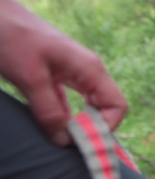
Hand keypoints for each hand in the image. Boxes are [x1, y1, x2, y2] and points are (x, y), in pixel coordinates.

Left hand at [0, 0, 126, 145]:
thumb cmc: (12, 36)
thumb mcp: (30, 78)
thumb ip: (49, 111)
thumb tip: (65, 141)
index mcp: (90, 69)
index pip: (117, 106)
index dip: (105, 127)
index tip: (81, 140)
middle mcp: (88, 72)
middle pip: (106, 108)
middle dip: (92, 128)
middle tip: (69, 141)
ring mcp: (73, 73)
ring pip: (88, 107)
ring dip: (77, 123)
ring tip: (59, 135)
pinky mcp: (57, 75)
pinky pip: (69, 102)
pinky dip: (64, 116)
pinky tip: (50, 123)